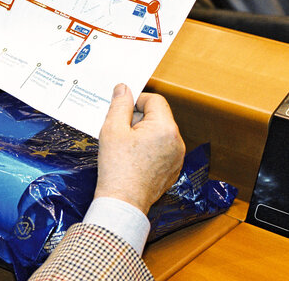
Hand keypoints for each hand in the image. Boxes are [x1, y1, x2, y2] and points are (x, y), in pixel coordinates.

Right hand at [94, 84, 185, 214]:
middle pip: (158, 116)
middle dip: (138, 119)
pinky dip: (149, 149)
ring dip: (143, 134)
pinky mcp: (173, 169)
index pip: (154, 100)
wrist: (123, 202)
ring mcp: (177, 157)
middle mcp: (177, 141)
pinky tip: (133, 159)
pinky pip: (162, 149)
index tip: (121, 111)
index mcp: (165, 127)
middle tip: (119, 132)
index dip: (136, 101)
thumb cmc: (117, 166)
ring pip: (159, 133)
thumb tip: (124, 88)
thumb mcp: (112, 129)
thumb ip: (120, 104)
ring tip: (125, 148)